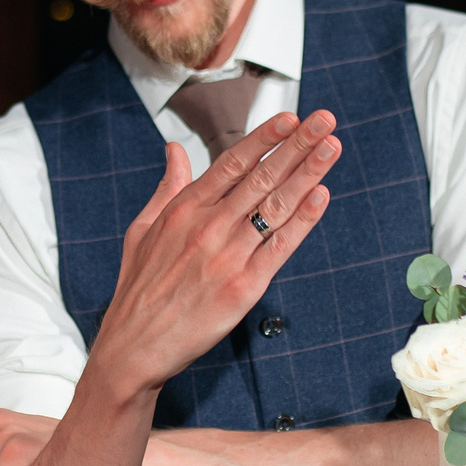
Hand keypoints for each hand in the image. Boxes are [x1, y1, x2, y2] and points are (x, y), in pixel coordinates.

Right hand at [90, 110, 340, 396]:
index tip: (289, 118)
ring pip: (276, 206)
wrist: (134, 346)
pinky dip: (303, 221)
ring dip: (308, 173)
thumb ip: (167, 186)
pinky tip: (320, 196)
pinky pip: (281, 247)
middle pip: (261, 177)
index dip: (264, 138)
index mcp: (184, 210)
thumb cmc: (138, 291)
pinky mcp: (244, 287)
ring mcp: (228, 256)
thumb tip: (174, 150)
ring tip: (331, 147)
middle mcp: (208, 227)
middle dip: (297, 145)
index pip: (232, 163)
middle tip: (323, 120)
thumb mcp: (143, 229)